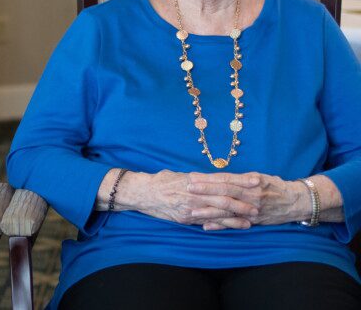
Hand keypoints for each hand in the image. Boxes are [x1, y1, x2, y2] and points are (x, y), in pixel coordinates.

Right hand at [101, 169, 258, 229]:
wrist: (142, 193)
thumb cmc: (160, 181)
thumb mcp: (179, 175)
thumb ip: (196, 179)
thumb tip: (211, 180)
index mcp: (194, 179)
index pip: (221, 178)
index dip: (239, 180)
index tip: (255, 179)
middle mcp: (194, 192)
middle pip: (224, 195)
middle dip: (243, 198)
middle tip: (260, 201)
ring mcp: (190, 206)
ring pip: (219, 210)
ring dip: (238, 214)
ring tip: (253, 216)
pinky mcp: (187, 218)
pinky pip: (209, 222)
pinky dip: (224, 224)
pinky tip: (236, 226)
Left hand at [186, 172, 307, 229]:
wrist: (296, 201)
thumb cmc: (275, 186)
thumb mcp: (259, 176)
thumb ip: (240, 178)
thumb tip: (218, 176)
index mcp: (251, 181)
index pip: (225, 179)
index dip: (209, 179)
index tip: (193, 177)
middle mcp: (250, 195)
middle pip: (224, 192)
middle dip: (205, 191)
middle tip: (188, 189)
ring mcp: (252, 210)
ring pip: (227, 210)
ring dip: (209, 211)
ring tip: (192, 211)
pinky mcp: (253, 221)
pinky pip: (234, 224)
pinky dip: (220, 226)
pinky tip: (206, 226)